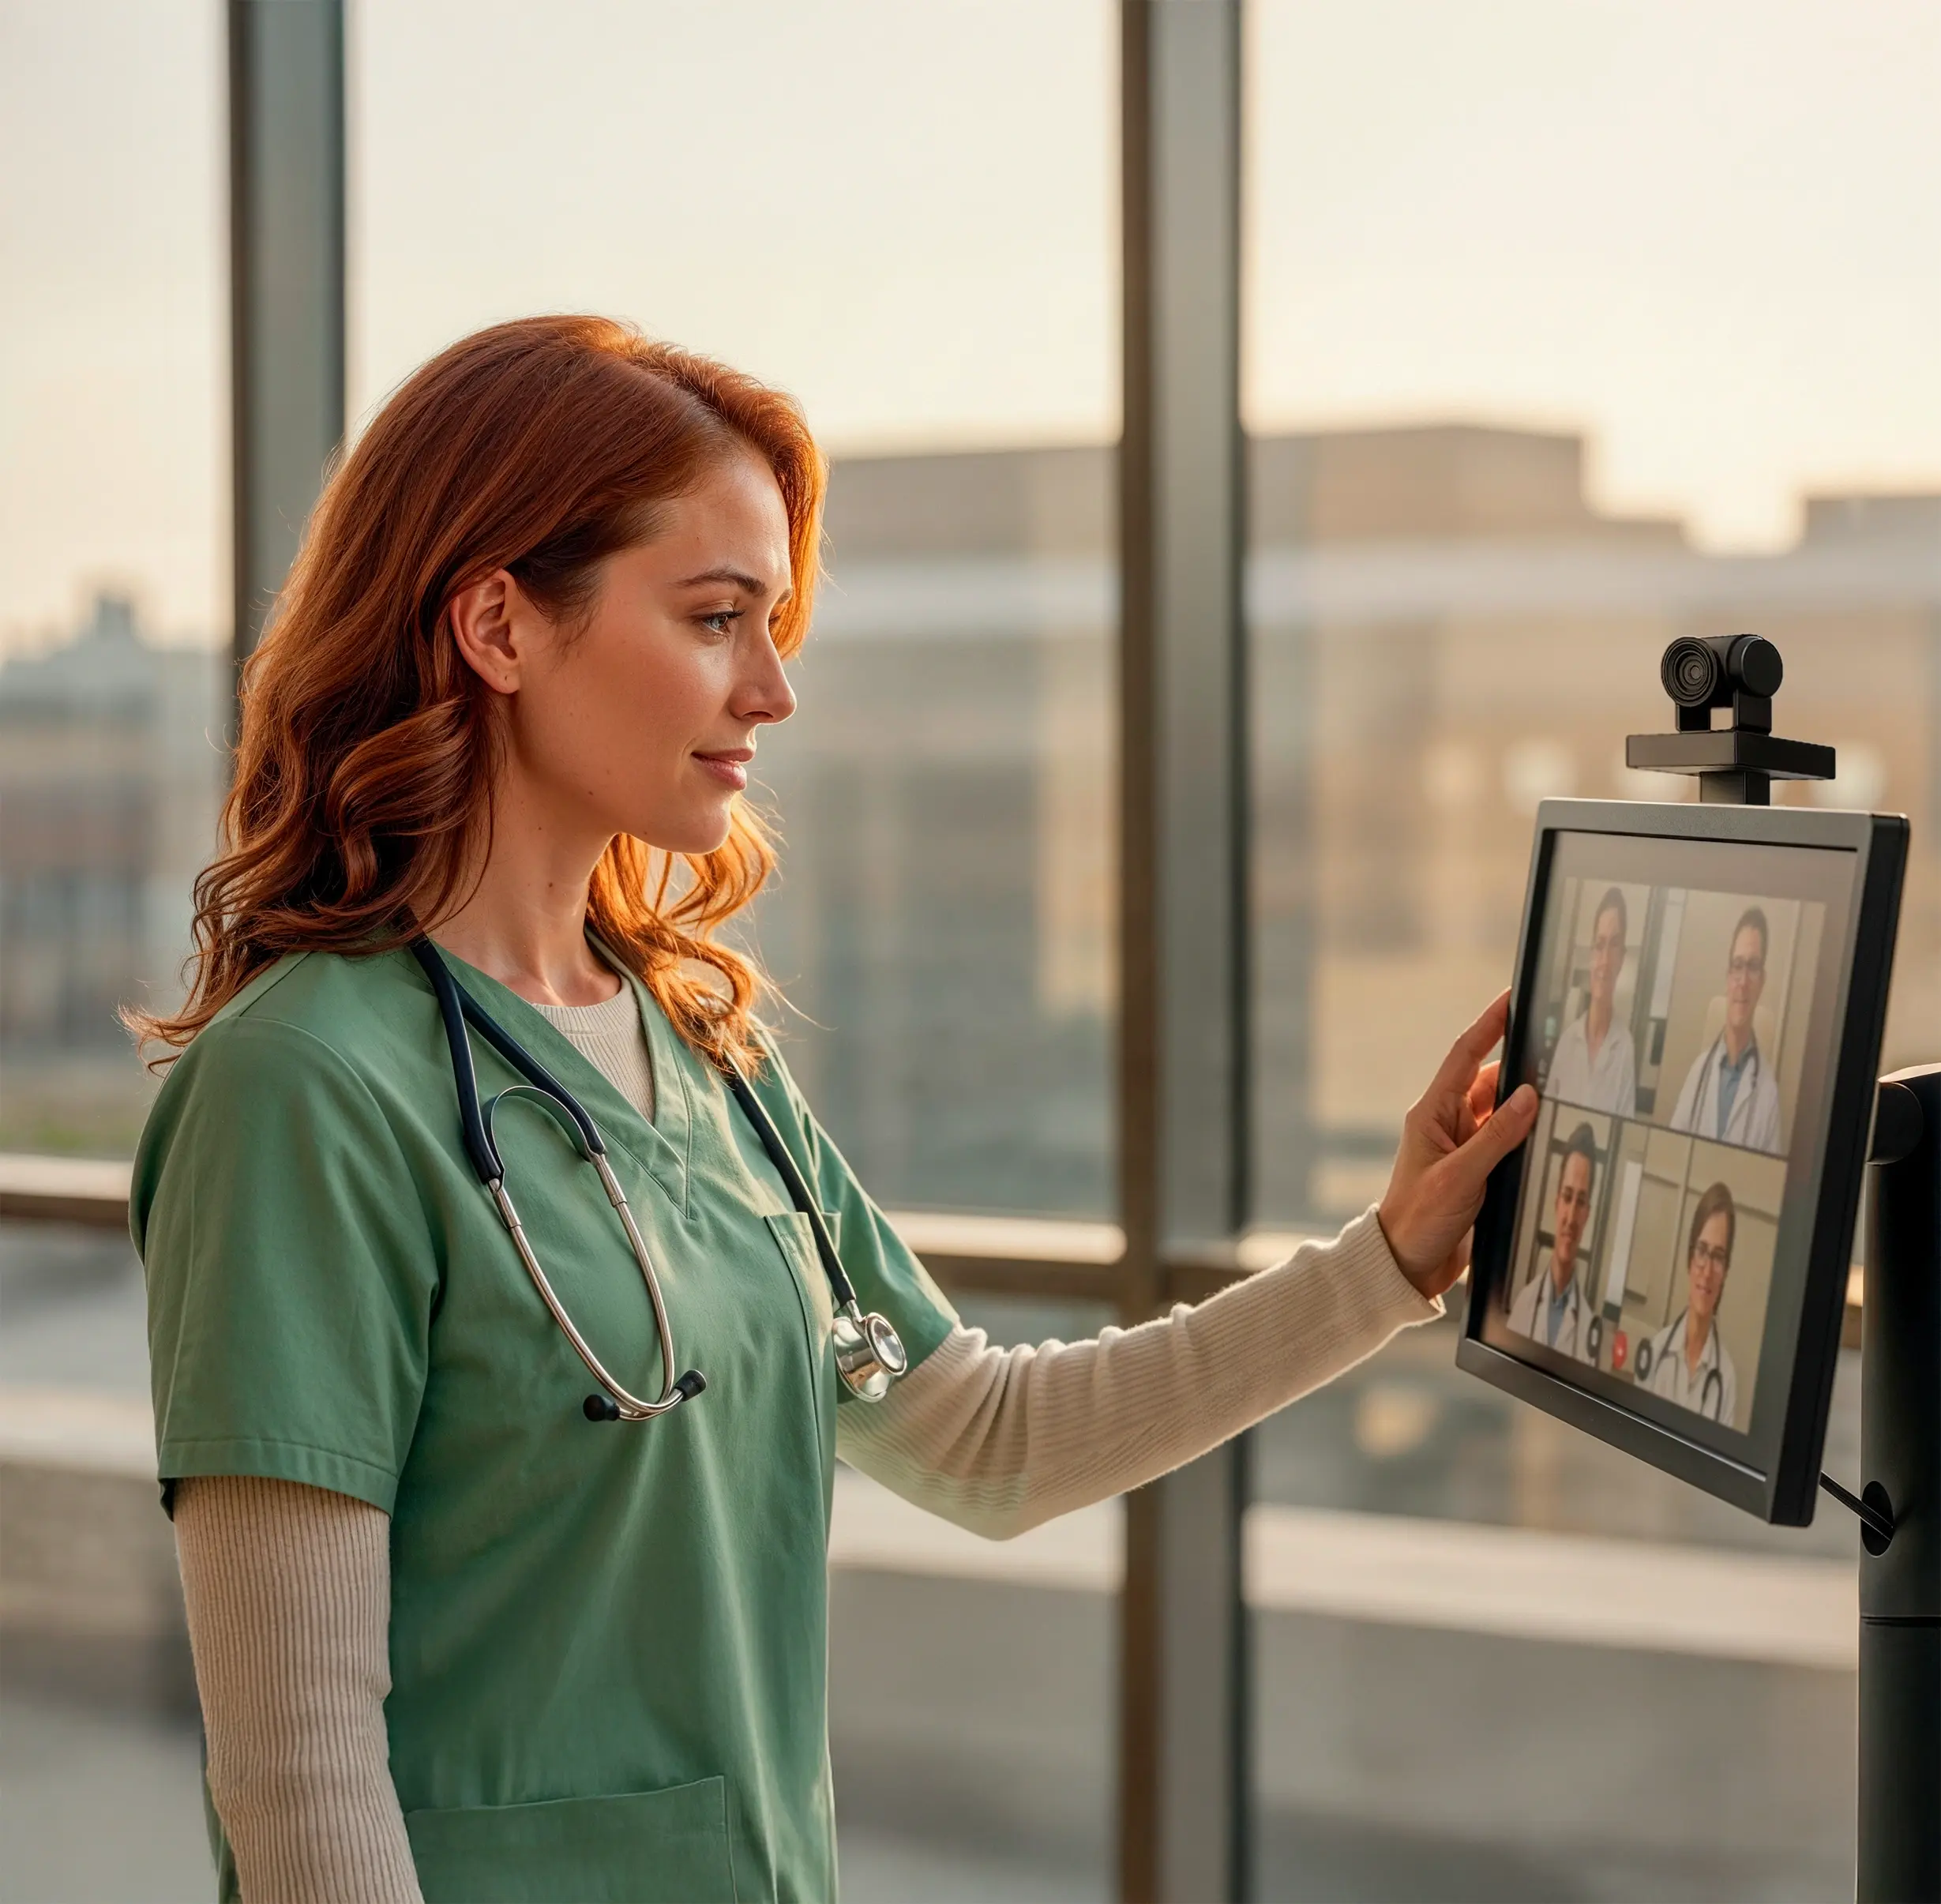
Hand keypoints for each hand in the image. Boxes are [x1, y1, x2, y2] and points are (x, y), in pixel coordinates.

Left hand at [1376, 990, 1538, 1299]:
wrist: (1406, 1264)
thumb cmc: (1418, 1218)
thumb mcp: (1460, 1177)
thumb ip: (1495, 1137)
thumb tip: (1528, 1095)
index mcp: (1433, 1114)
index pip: (1465, 1056)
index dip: (1490, 1024)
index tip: (1513, 997)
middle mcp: (1448, 1123)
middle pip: (1491, 1082)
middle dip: (1524, 1067)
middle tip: (1562, 1050)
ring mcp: (1464, 1147)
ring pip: (1504, 1113)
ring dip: (1530, 1106)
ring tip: (1569, 1091)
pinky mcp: (1478, 1170)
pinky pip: (1508, 1141)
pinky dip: (1529, 1135)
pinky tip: (1555, 1134)